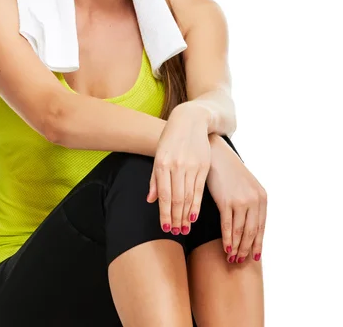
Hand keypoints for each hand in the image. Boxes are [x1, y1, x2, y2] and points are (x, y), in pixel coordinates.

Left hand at [146, 105, 211, 235]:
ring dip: (186, 215)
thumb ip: (154, 179)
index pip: (163, 195)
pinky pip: (200, 190)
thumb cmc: (171, 139)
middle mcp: (176, 166)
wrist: (190, 120)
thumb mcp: (159, 155)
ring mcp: (191, 166)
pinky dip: (197, 205)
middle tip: (176, 232)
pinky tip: (194, 216)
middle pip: (176, 198)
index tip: (166, 228)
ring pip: (188, 196)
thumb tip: (150, 200)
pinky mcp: (203, 166)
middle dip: (176, 218)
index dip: (164, 213)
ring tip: (185, 228)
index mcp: (162, 164)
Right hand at [207, 135, 266, 263]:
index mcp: (262, 197)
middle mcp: (255, 200)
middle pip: (252, 232)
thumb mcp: (246, 186)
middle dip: (246, 249)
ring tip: (232, 258)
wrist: (216, 154)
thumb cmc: (229, 171)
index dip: (257, 244)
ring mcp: (241, 201)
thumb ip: (251, 203)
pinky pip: (228, 226)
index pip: (261, 227)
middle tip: (241, 262)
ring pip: (240, 232)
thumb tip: (250, 226)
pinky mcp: (227, 201)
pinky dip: (227, 240)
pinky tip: (225, 248)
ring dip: (237, 248)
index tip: (254, 256)